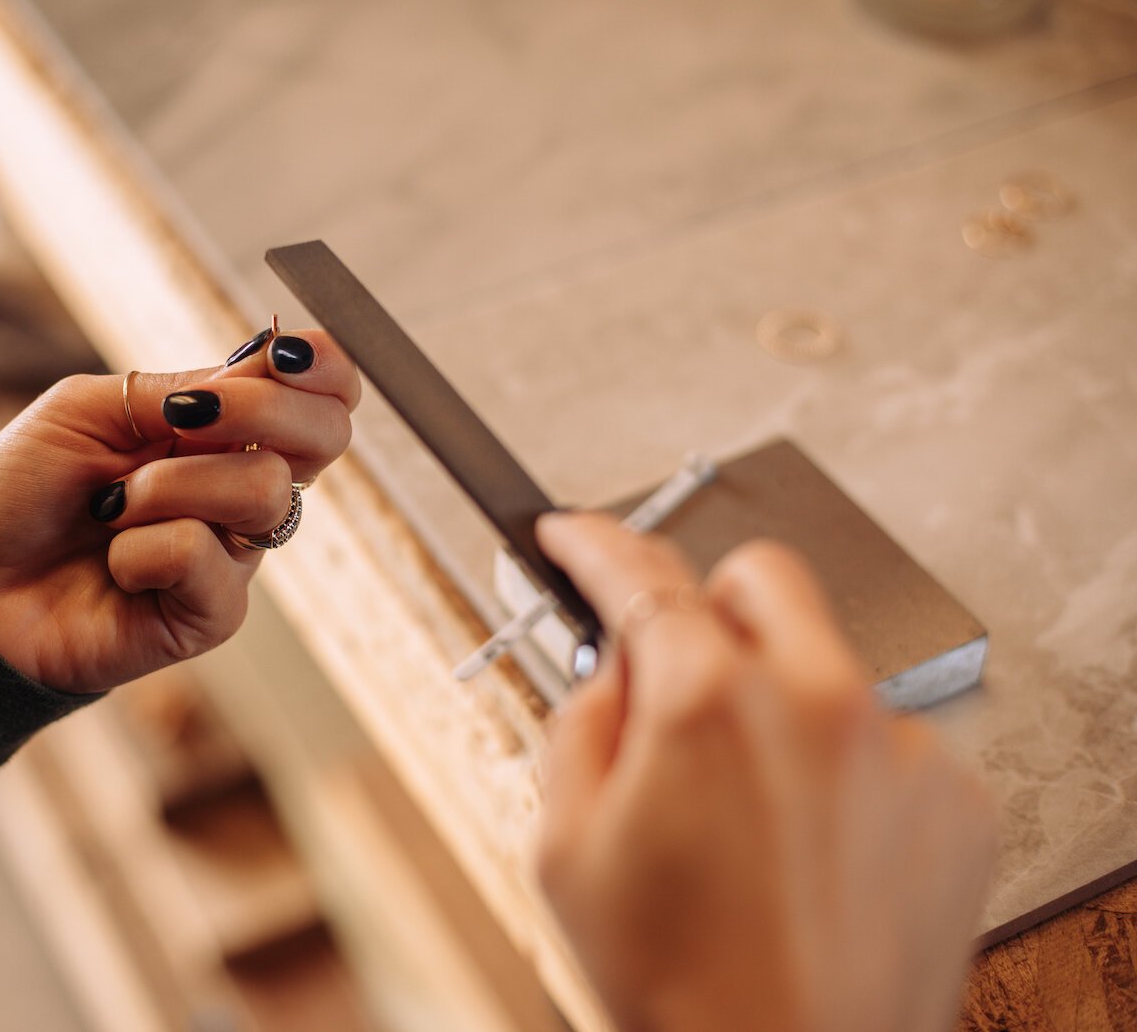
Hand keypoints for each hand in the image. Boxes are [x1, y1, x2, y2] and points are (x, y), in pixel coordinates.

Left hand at [0, 328, 358, 693]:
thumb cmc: (23, 489)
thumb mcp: (93, 408)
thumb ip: (182, 386)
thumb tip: (266, 367)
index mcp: (224, 430)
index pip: (323, 392)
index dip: (324, 365)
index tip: (282, 353)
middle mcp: (241, 488)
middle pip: (327, 436)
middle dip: (263, 409)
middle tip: (180, 418)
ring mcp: (232, 553)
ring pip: (263, 491)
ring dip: (170, 486)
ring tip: (111, 508)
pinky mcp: (210, 614)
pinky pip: (206, 559)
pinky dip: (143, 551)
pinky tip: (113, 565)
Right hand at [534, 514, 995, 1031]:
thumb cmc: (680, 985)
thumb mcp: (565, 847)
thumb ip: (581, 723)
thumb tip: (614, 670)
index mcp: (709, 702)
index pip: (640, 575)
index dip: (593, 542)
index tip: (574, 534)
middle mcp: (818, 702)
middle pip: (760, 576)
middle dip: (707, 605)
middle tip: (675, 671)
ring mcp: (898, 748)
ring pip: (827, 663)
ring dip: (779, 701)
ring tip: (746, 810)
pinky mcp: (954, 799)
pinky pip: (886, 741)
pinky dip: (841, 770)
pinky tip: (807, 845)